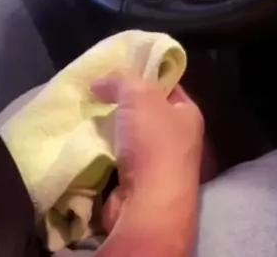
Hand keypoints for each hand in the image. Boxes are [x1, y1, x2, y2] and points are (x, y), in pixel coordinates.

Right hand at [92, 76, 203, 237]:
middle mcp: (179, 138)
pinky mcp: (139, 184)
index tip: (119, 71)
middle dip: (122, 104)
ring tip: (88, 115)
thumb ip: (120, 79)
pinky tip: (89, 141)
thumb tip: (99, 82)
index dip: (145, 75)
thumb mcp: (139, 94)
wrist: (148, 204)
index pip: (168, 86)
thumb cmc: (153, 142)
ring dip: (111, 129)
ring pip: (130, 137)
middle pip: (147, 111)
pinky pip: (118, 159)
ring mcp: (159, 164)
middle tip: (97, 93)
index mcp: (188, 113)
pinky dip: (104, 152)